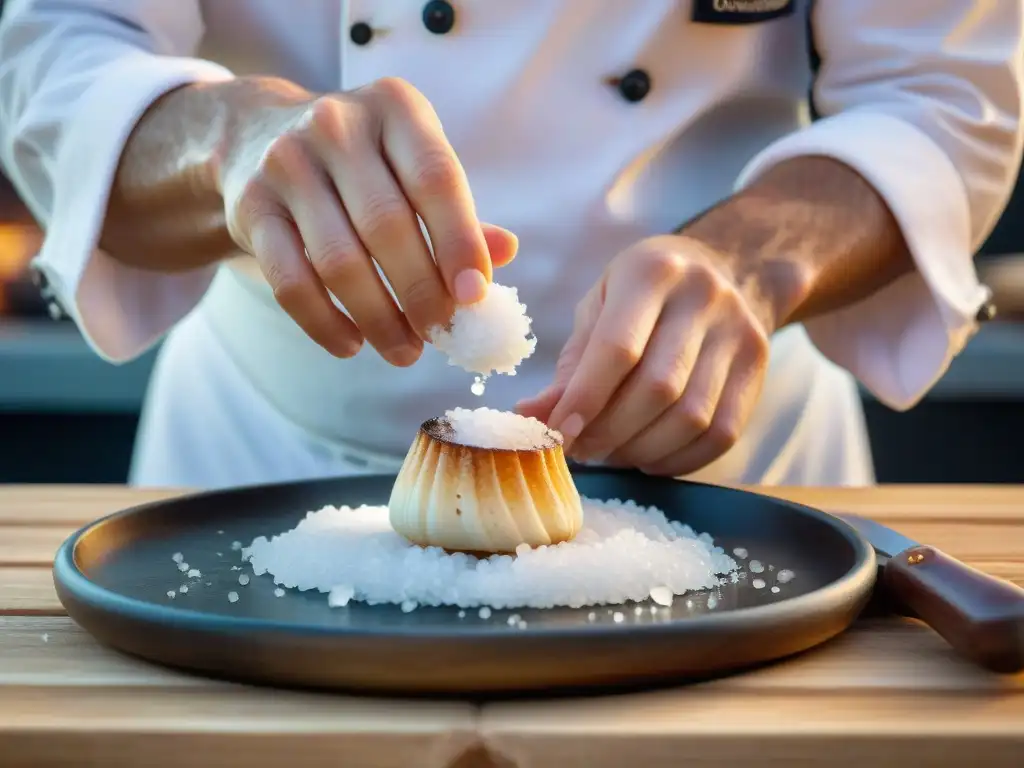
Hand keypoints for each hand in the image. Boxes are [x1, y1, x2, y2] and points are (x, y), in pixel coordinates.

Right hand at [218, 77, 517, 364]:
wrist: (255, 138)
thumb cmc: (362, 165)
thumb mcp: (411, 166)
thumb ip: (456, 212)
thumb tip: (506, 252)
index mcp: (395, 108)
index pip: (436, 178)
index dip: (460, 242)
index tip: (474, 297)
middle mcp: (337, 125)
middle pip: (387, 226)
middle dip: (421, 293)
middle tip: (442, 336)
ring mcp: (287, 163)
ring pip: (339, 260)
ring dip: (378, 319)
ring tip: (405, 351)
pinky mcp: (251, 206)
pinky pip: (290, 281)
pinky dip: (325, 324)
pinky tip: (352, 346)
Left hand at [517, 235, 774, 476]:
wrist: (726, 269)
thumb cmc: (643, 294)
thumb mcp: (600, 308)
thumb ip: (572, 365)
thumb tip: (532, 419)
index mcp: (653, 270)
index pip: (618, 348)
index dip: (585, 399)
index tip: (558, 433)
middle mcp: (703, 296)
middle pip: (657, 388)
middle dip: (610, 431)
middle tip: (581, 449)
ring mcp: (739, 332)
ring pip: (691, 416)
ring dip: (642, 449)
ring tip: (611, 452)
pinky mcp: (759, 367)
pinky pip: (722, 433)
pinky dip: (679, 458)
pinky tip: (649, 456)